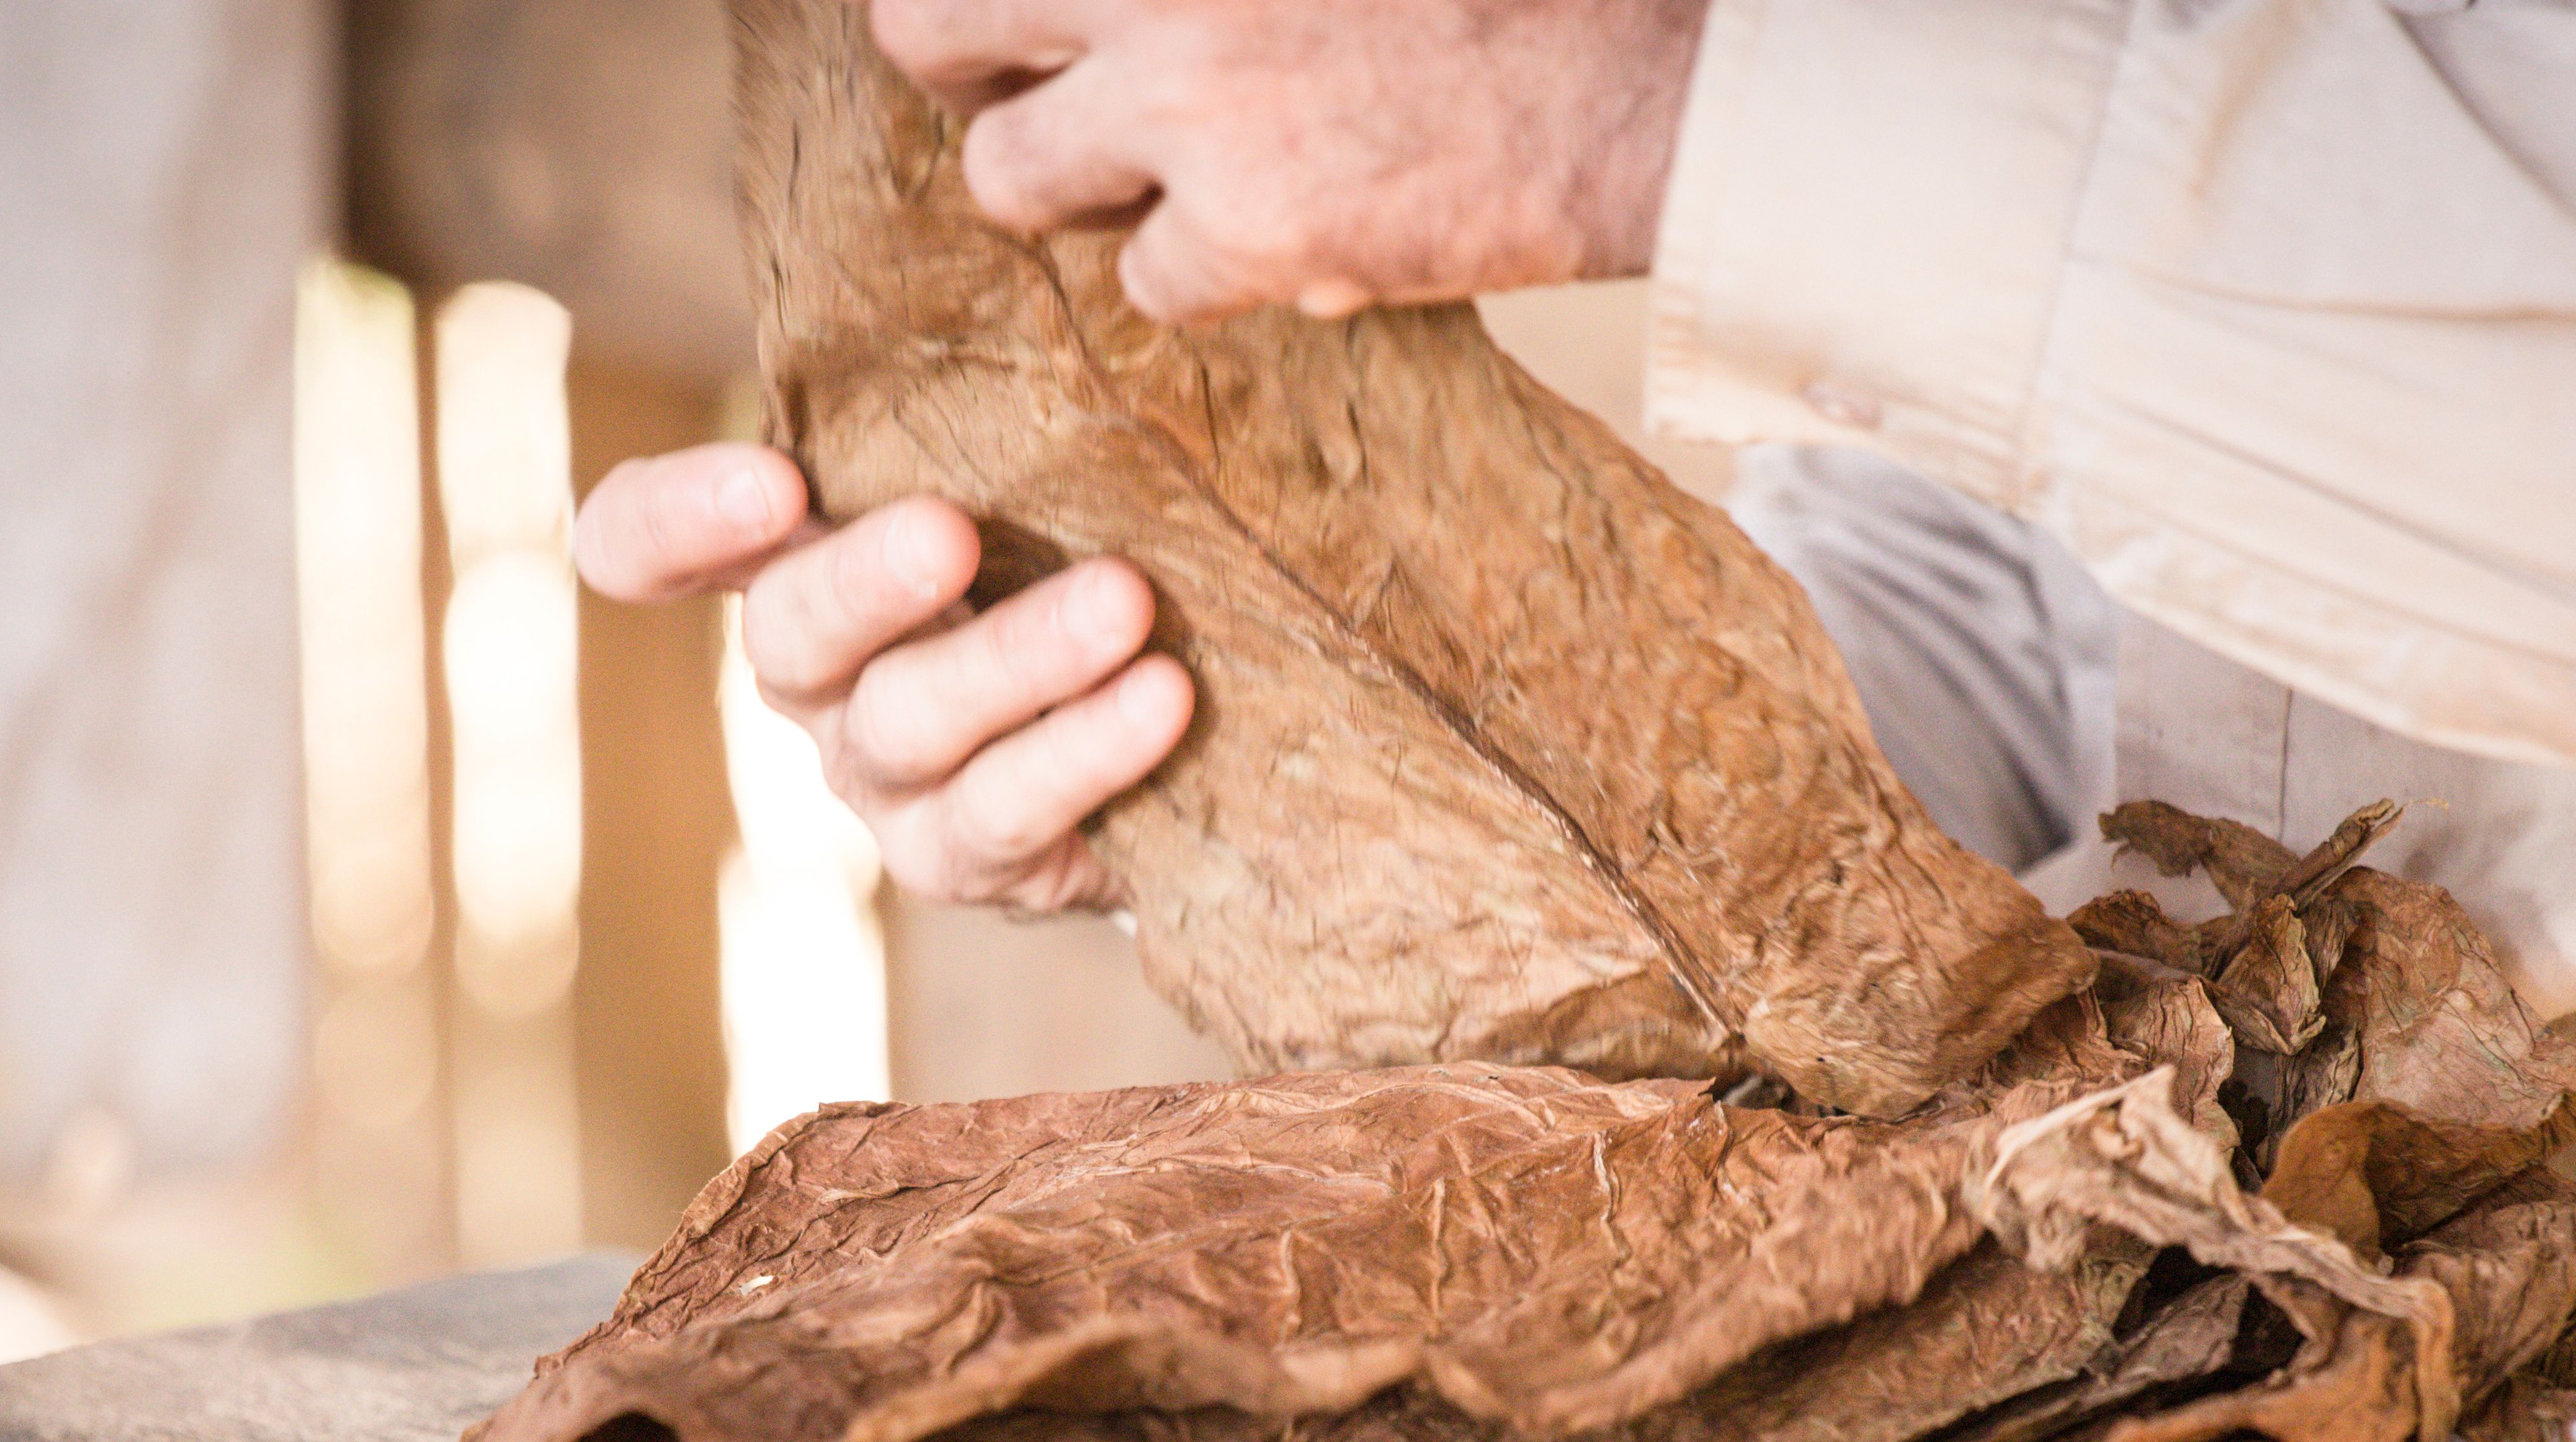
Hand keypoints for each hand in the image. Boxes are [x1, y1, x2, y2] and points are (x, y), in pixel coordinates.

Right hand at [575, 442, 1193, 911]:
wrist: (1159, 739)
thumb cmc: (1066, 557)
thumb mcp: (1010, 468)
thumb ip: (968, 410)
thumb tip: (1033, 267)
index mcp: (785, 562)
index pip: (643, 545)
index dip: (674, 521)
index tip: (772, 483)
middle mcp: (812, 674)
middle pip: (789, 635)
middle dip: (866, 583)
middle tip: (951, 532)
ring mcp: (880, 777)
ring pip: (909, 724)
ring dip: (1017, 662)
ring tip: (1125, 605)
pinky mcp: (964, 857)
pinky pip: (1004, 812)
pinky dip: (1084, 751)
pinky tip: (1161, 696)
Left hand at [869, 0, 1709, 325]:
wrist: (1649, 78)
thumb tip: (1099, 18)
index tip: (1021, 17)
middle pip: (926, 23)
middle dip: (966, 67)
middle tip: (1023, 87)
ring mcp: (1191, 95)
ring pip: (1010, 177)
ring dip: (1075, 185)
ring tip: (1173, 170)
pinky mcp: (1249, 225)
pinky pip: (1147, 282)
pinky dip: (1211, 274)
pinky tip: (1301, 225)